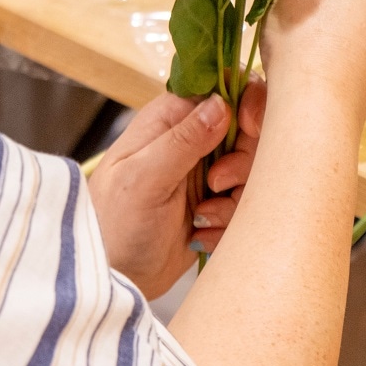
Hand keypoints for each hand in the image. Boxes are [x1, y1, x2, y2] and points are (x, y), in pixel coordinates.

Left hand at [88, 81, 264, 299]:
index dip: (246, 101)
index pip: (222, 87)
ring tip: (202, 217)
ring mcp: (206, 172)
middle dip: (243, 161)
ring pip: (252, 170)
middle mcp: (192, 138)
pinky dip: (230, 221)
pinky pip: (245, 203)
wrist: (114, 277)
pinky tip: (202, 234)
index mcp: (171, 117)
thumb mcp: (144, 178)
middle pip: (248, 130)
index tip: (250, 128)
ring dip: (235, 197)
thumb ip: (183, 140)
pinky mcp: (215, 204)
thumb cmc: (113, 223)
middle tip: (217, 184)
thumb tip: (221, 103)